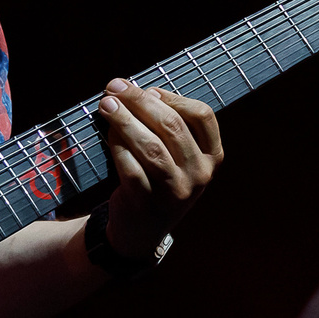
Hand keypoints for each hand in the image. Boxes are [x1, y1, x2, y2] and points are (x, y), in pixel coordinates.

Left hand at [95, 78, 222, 259]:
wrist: (141, 230)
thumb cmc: (159, 180)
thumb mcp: (178, 158)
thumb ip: (168, 127)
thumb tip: (141, 91)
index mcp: (212, 157)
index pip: (202, 116)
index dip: (174, 97)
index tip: (149, 89)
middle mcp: (199, 175)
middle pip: (171, 126)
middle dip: (140, 101)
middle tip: (115, 87)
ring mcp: (174, 191)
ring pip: (150, 146)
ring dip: (125, 120)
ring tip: (106, 104)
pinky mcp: (147, 202)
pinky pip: (130, 167)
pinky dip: (118, 145)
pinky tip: (108, 132)